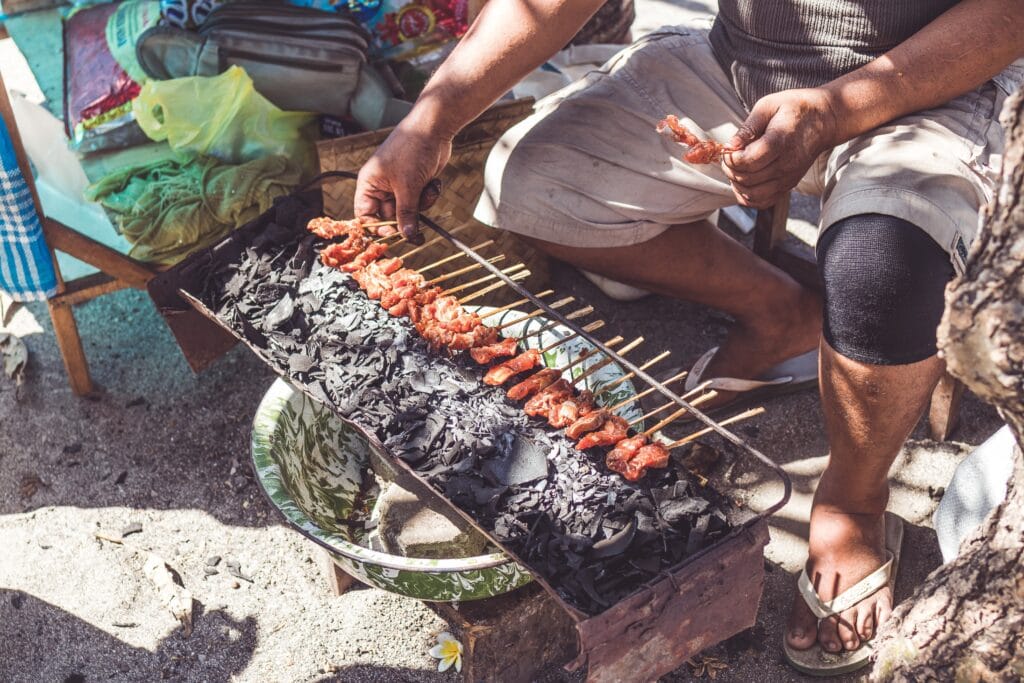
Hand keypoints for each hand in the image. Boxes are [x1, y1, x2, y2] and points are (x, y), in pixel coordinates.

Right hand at [354, 120, 452, 243]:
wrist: (434, 128)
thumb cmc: (412, 149)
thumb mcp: (408, 186)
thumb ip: (406, 214)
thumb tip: (407, 236)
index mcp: (369, 183)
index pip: (365, 214)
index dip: (377, 227)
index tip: (393, 235)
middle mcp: (382, 185)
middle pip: (389, 216)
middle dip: (406, 218)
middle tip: (418, 231)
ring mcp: (400, 184)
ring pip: (408, 210)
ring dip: (421, 205)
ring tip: (427, 189)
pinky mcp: (415, 183)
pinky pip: (420, 201)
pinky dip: (428, 196)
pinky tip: (433, 183)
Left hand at [722, 88, 839, 208]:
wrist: (825, 119)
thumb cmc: (795, 109)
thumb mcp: (768, 106)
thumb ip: (748, 127)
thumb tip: (730, 145)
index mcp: (779, 142)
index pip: (748, 161)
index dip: (731, 158)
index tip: (728, 148)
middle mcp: (785, 164)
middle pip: (747, 179)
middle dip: (730, 169)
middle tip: (729, 157)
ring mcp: (788, 177)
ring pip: (753, 194)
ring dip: (737, 184)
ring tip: (736, 169)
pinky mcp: (788, 185)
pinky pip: (763, 202)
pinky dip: (748, 197)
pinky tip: (744, 182)